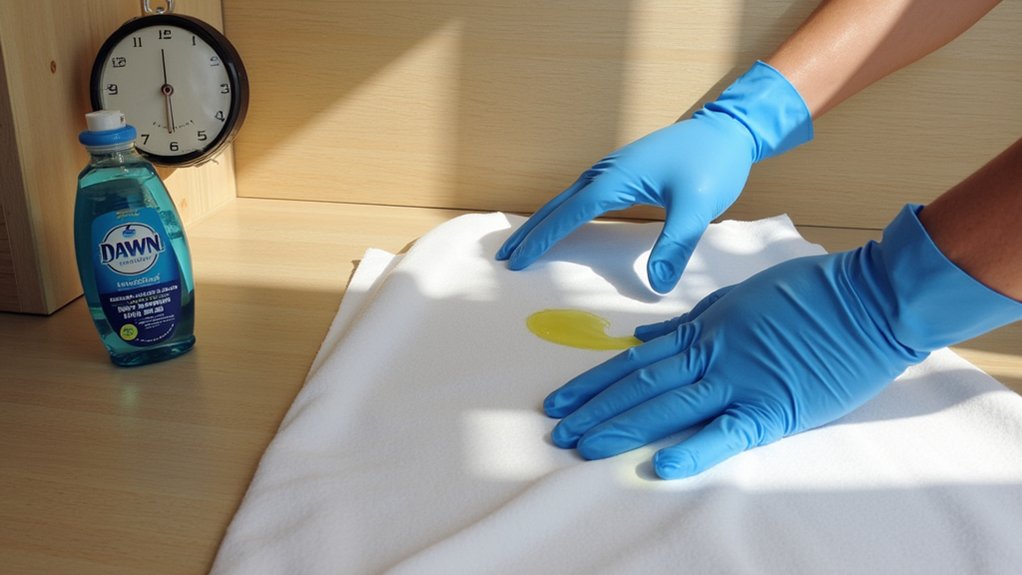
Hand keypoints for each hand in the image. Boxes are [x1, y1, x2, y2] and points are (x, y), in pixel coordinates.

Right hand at [497, 61, 811, 293]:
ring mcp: (613, 168)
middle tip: (505, 256)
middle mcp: (606, 171)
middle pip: (556, 205)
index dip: (542, 239)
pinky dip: (562, 211)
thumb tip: (658, 285)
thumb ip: (675, 247)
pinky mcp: (623, 170)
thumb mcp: (697, 209)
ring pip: (566, 198)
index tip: (518, 260)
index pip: (568, 214)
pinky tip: (562, 221)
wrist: (727, 130)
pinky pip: (581, 194)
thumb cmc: (713, 164)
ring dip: (543, 221)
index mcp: (616, 179)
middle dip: (530, 231)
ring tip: (523, 243)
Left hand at [543, 205, 1021, 477]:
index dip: (594, 382)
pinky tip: (660, 465)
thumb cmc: (809, 292)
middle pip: (640, 386)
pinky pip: (728, 433)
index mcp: (703, 330)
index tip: (562, 400)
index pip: (635, 361)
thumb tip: (642, 337)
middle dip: (595, 409)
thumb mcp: (738, 295)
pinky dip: (694, 448)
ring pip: (668, 406)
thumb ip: (689, 319)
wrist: (869, 298)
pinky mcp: (774, 408)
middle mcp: (711, 355)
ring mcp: (740, 381)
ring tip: (582, 446)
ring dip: (622, 427)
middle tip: (556, 431)